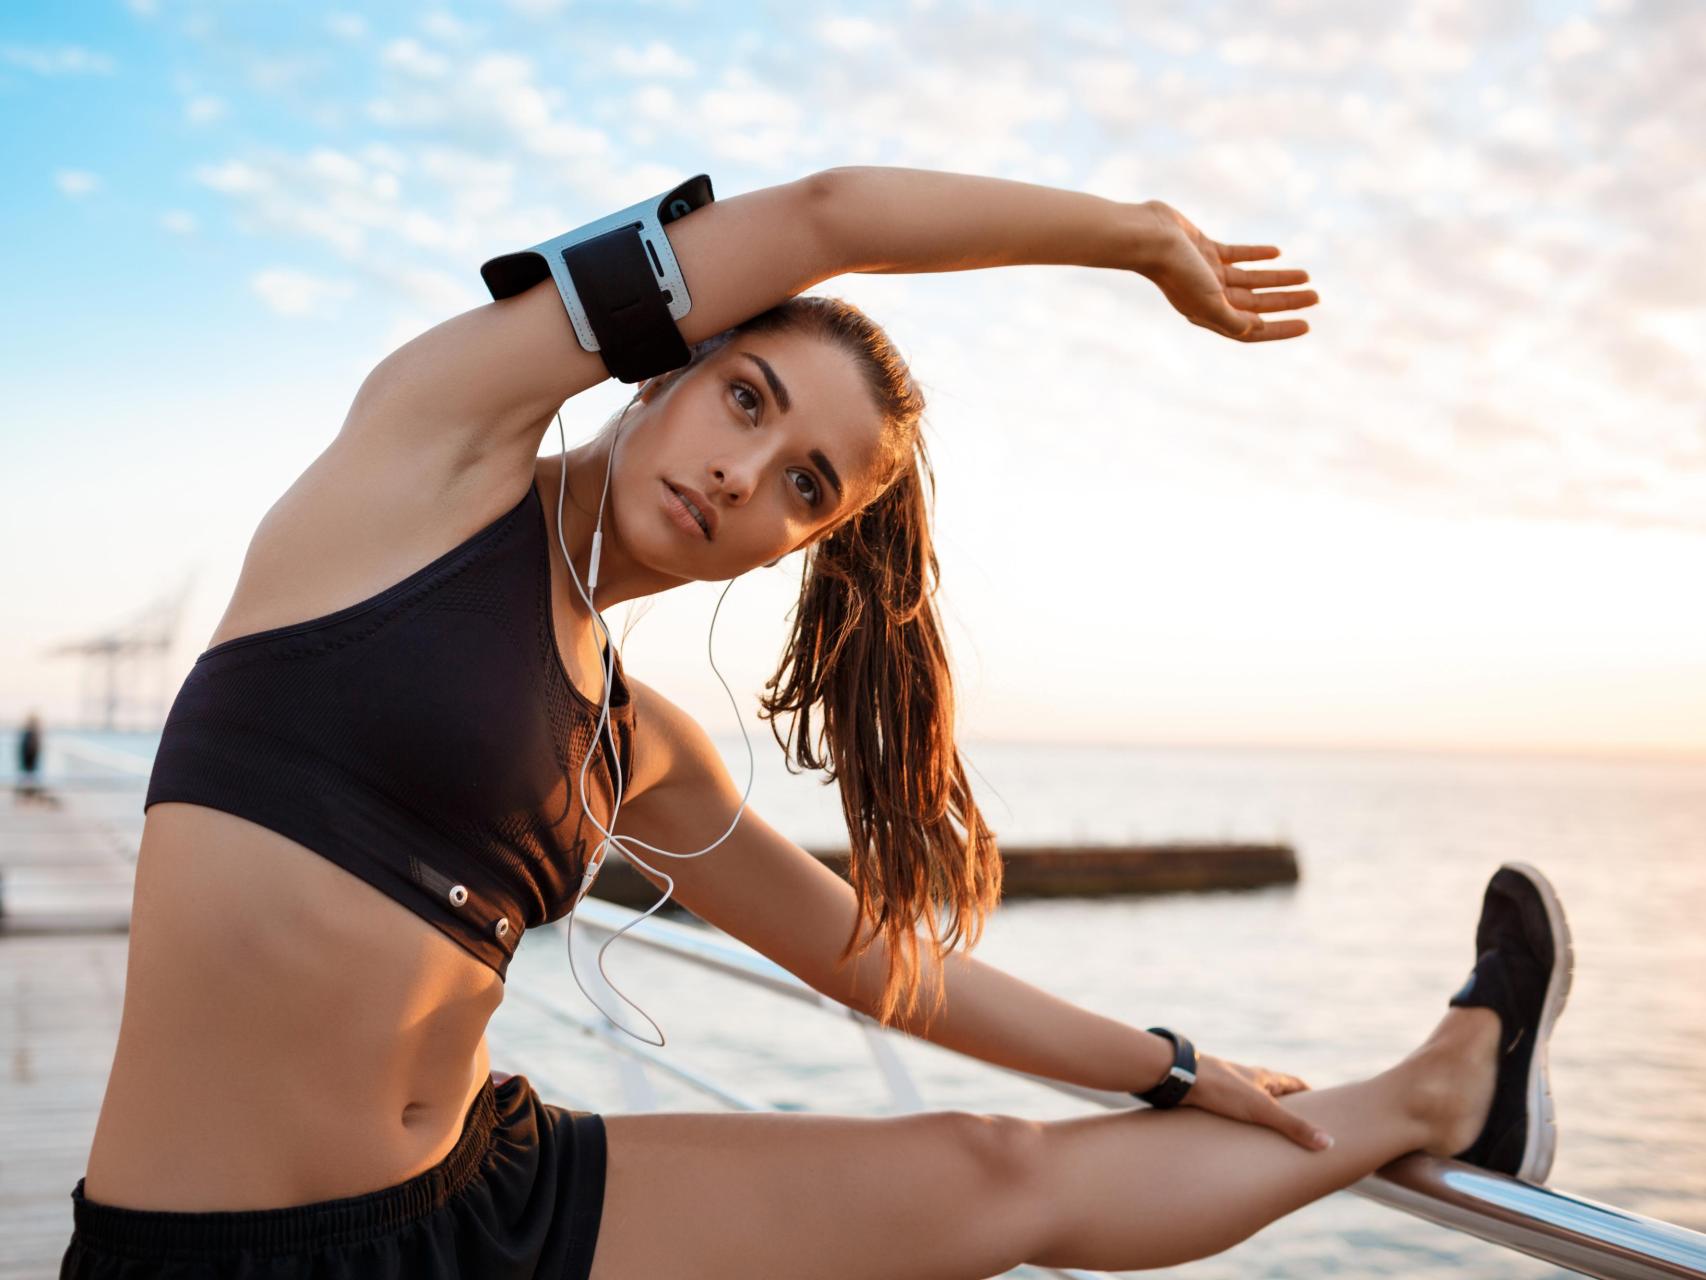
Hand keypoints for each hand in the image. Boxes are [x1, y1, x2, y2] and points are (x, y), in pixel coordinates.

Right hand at [1128, 200, 1318, 341]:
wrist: (1149, 236)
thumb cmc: (1176, 270)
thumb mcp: (1207, 300)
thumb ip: (1231, 318)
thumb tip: (1255, 330)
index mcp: (1209, 314)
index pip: (1251, 328)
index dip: (1280, 329)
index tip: (1306, 325)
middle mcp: (1209, 297)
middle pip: (1257, 304)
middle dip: (1286, 301)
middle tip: (1315, 297)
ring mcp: (1207, 273)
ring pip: (1252, 279)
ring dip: (1278, 278)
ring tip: (1306, 275)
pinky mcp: (1205, 249)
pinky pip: (1237, 255)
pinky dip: (1257, 255)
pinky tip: (1278, 253)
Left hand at [1176, 1052, 1331, 1150]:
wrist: (1179, 1079)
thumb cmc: (1222, 1088)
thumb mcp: (1262, 1109)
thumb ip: (1293, 1126)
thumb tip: (1328, 1142)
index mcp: (1265, 1077)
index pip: (1296, 1084)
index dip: (1311, 1097)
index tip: (1325, 1112)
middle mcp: (1249, 1081)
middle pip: (1276, 1096)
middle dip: (1288, 1113)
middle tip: (1301, 1135)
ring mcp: (1231, 1090)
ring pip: (1254, 1106)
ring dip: (1264, 1122)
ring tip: (1274, 1145)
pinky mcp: (1213, 1101)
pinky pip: (1234, 1115)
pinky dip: (1243, 1127)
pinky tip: (1241, 1142)